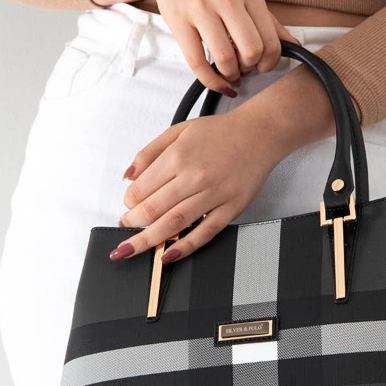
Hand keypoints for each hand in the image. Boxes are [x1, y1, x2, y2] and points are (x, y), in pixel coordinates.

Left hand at [111, 108, 282, 264]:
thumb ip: (149, 152)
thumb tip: (128, 176)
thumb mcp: (178, 130)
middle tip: (126, 228)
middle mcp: (194, 177)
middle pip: (152, 210)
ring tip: (132, 248)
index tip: (127, 205)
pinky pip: (204, 233)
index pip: (140, 189)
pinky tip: (168, 255)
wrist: (259, 133)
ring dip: (148, 241)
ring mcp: (213, 195)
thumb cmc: (221, 132)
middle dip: (132, 224)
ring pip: (173, 224)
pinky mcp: (230, 208)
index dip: (128, 202)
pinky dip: (184, 247)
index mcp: (178, 156)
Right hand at [141, 0, 301, 92]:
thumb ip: (269, 21)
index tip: (263, 66)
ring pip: (225, 59)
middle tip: (244, 68)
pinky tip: (217, 82)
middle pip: (251, 51)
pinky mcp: (179, 22)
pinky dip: (210, 81)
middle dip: (250, 68)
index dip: (270, 62)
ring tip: (230, 73)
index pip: (271, 40)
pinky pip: (197, 63)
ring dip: (231, 75)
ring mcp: (201, 10)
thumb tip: (294, 46)